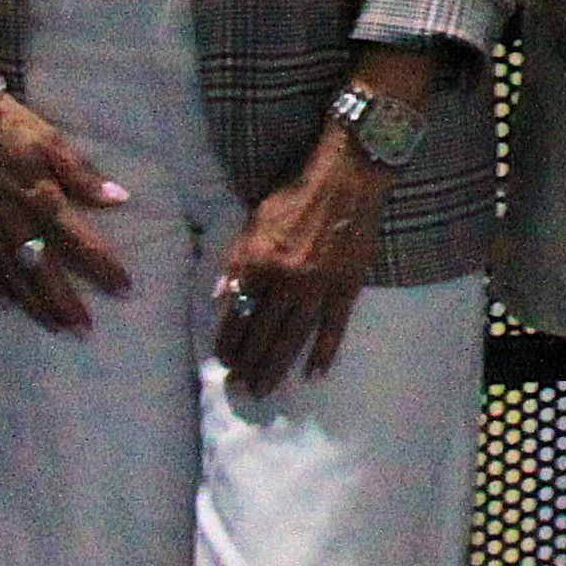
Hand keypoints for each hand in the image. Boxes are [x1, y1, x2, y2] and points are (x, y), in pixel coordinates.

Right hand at [0, 83, 133, 334]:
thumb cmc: (5, 124)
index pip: (80, 243)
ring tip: (55, 328)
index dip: (103, 267)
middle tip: (85, 330)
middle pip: (45, 273)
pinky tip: (6, 305)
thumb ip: (81, 173)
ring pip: (15, 276)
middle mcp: (17, 223)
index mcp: (42, 200)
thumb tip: (118, 199)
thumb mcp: (50, 139)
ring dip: (35, 305)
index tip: (125, 289)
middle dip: (66, 303)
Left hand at [211, 132, 385, 398]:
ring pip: (293, 338)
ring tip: (264, 390)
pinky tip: (313, 375)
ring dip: (276, 367)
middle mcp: (286, 280)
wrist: (346, 175)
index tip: (223, 361)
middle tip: (239, 388)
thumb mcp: (254, 220)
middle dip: (247, 364)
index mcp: (259, 261)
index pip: (237, 314)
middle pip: (262, 334)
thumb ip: (236, 261)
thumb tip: (219, 298)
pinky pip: (334, 327)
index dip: (228, 342)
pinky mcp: (346, 287)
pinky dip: (324, 353)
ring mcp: (318, 287)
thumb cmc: (295, 192)